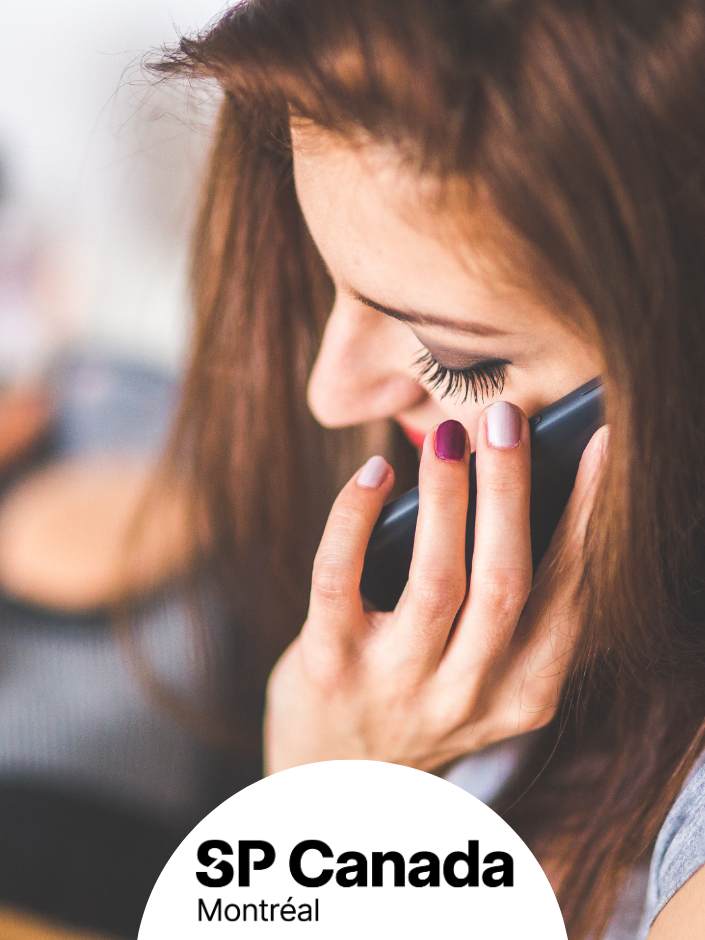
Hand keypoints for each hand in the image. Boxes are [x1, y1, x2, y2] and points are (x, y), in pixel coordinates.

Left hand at [263, 402, 608, 774]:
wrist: (336, 782)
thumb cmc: (420, 702)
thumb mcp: (483, 676)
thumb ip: (507, 609)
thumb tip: (515, 485)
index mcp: (522, 693)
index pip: (567, 595)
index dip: (587, 516)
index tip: (598, 445)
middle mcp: (466, 695)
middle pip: (506, 581)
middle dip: (512, 491)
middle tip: (508, 418)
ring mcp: (395, 684)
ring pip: (436, 579)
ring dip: (448, 496)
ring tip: (452, 435)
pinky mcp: (328, 666)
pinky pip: (339, 578)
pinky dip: (355, 517)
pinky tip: (373, 474)